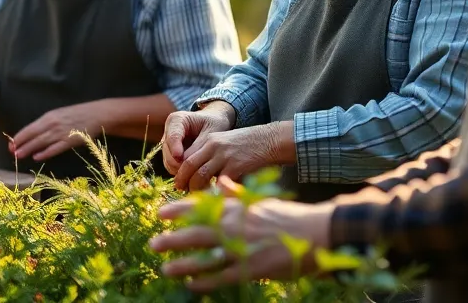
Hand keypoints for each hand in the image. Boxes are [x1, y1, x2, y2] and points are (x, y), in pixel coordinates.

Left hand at [9, 101, 100, 161]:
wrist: (97, 114)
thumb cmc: (77, 114)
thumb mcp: (59, 114)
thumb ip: (47, 123)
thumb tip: (33, 134)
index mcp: (49, 116)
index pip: (30, 128)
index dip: (19, 136)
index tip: (11, 143)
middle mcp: (53, 124)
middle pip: (33, 135)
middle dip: (21, 144)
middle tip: (11, 152)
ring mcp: (61, 132)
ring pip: (41, 142)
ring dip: (29, 149)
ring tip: (19, 155)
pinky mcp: (70, 140)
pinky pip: (55, 148)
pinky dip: (45, 153)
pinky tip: (37, 157)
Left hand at [150, 176, 333, 291]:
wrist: (314, 234)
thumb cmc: (286, 217)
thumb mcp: (260, 200)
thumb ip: (237, 195)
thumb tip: (221, 182)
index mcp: (236, 209)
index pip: (200, 207)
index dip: (178, 210)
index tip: (160, 212)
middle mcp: (235, 228)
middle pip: (196, 234)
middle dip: (173, 239)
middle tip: (153, 243)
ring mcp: (242, 250)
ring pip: (205, 258)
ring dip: (183, 264)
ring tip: (165, 268)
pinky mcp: (251, 269)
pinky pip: (221, 278)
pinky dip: (205, 282)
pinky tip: (191, 285)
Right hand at [162, 103, 235, 176]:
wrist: (214, 122)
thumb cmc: (214, 124)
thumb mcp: (210, 131)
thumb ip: (199, 145)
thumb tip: (189, 163)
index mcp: (177, 120)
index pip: (173, 136)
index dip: (175, 148)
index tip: (181, 158)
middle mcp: (169, 131)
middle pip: (168, 151)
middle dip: (178, 164)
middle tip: (192, 175)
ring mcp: (168, 144)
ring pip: (168, 161)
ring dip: (179, 171)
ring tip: (194, 178)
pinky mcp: (171, 154)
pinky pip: (172, 166)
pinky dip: (181, 173)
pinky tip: (193, 177)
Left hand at [175, 121, 290, 192]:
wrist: (269, 140)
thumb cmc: (247, 145)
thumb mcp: (225, 144)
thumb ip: (211, 155)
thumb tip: (198, 174)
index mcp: (209, 140)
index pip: (186, 156)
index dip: (181, 171)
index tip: (180, 181)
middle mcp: (213, 146)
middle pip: (188, 165)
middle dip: (183, 180)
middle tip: (181, 191)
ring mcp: (224, 156)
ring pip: (200, 176)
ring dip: (195, 189)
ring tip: (196, 197)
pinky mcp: (235, 167)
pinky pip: (219, 184)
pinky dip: (214, 194)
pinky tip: (214, 199)